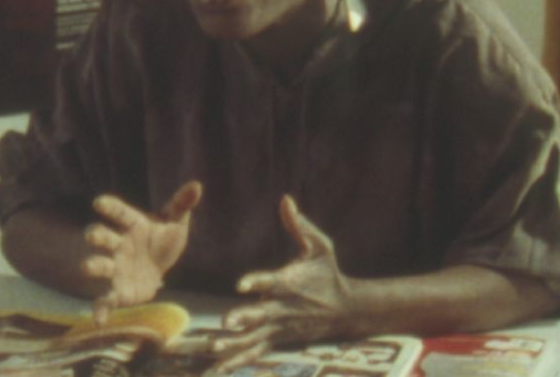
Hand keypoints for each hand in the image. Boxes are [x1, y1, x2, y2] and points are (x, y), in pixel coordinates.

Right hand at [82, 180, 202, 325]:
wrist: (160, 267)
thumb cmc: (163, 239)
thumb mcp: (176, 222)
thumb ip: (182, 204)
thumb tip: (197, 186)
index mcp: (132, 225)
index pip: (120, 213)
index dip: (110, 207)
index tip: (99, 202)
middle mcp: (119, 244)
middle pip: (104, 238)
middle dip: (97, 236)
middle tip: (92, 235)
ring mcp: (116, 268)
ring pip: (100, 265)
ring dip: (93, 265)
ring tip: (87, 267)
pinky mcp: (118, 290)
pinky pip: (106, 300)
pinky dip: (101, 310)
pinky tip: (99, 322)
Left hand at [210, 195, 353, 372]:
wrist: (346, 310)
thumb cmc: (328, 274)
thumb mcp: (320, 247)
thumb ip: (300, 226)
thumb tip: (285, 200)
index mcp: (289, 283)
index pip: (270, 282)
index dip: (256, 282)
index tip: (242, 284)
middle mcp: (282, 308)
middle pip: (261, 315)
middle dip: (244, 319)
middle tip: (226, 322)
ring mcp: (279, 328)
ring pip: (254, 338)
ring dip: (233, 344)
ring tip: (213, 348)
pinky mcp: (277, 340)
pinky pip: (254, 352)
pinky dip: (236, 361)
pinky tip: (216, 368)